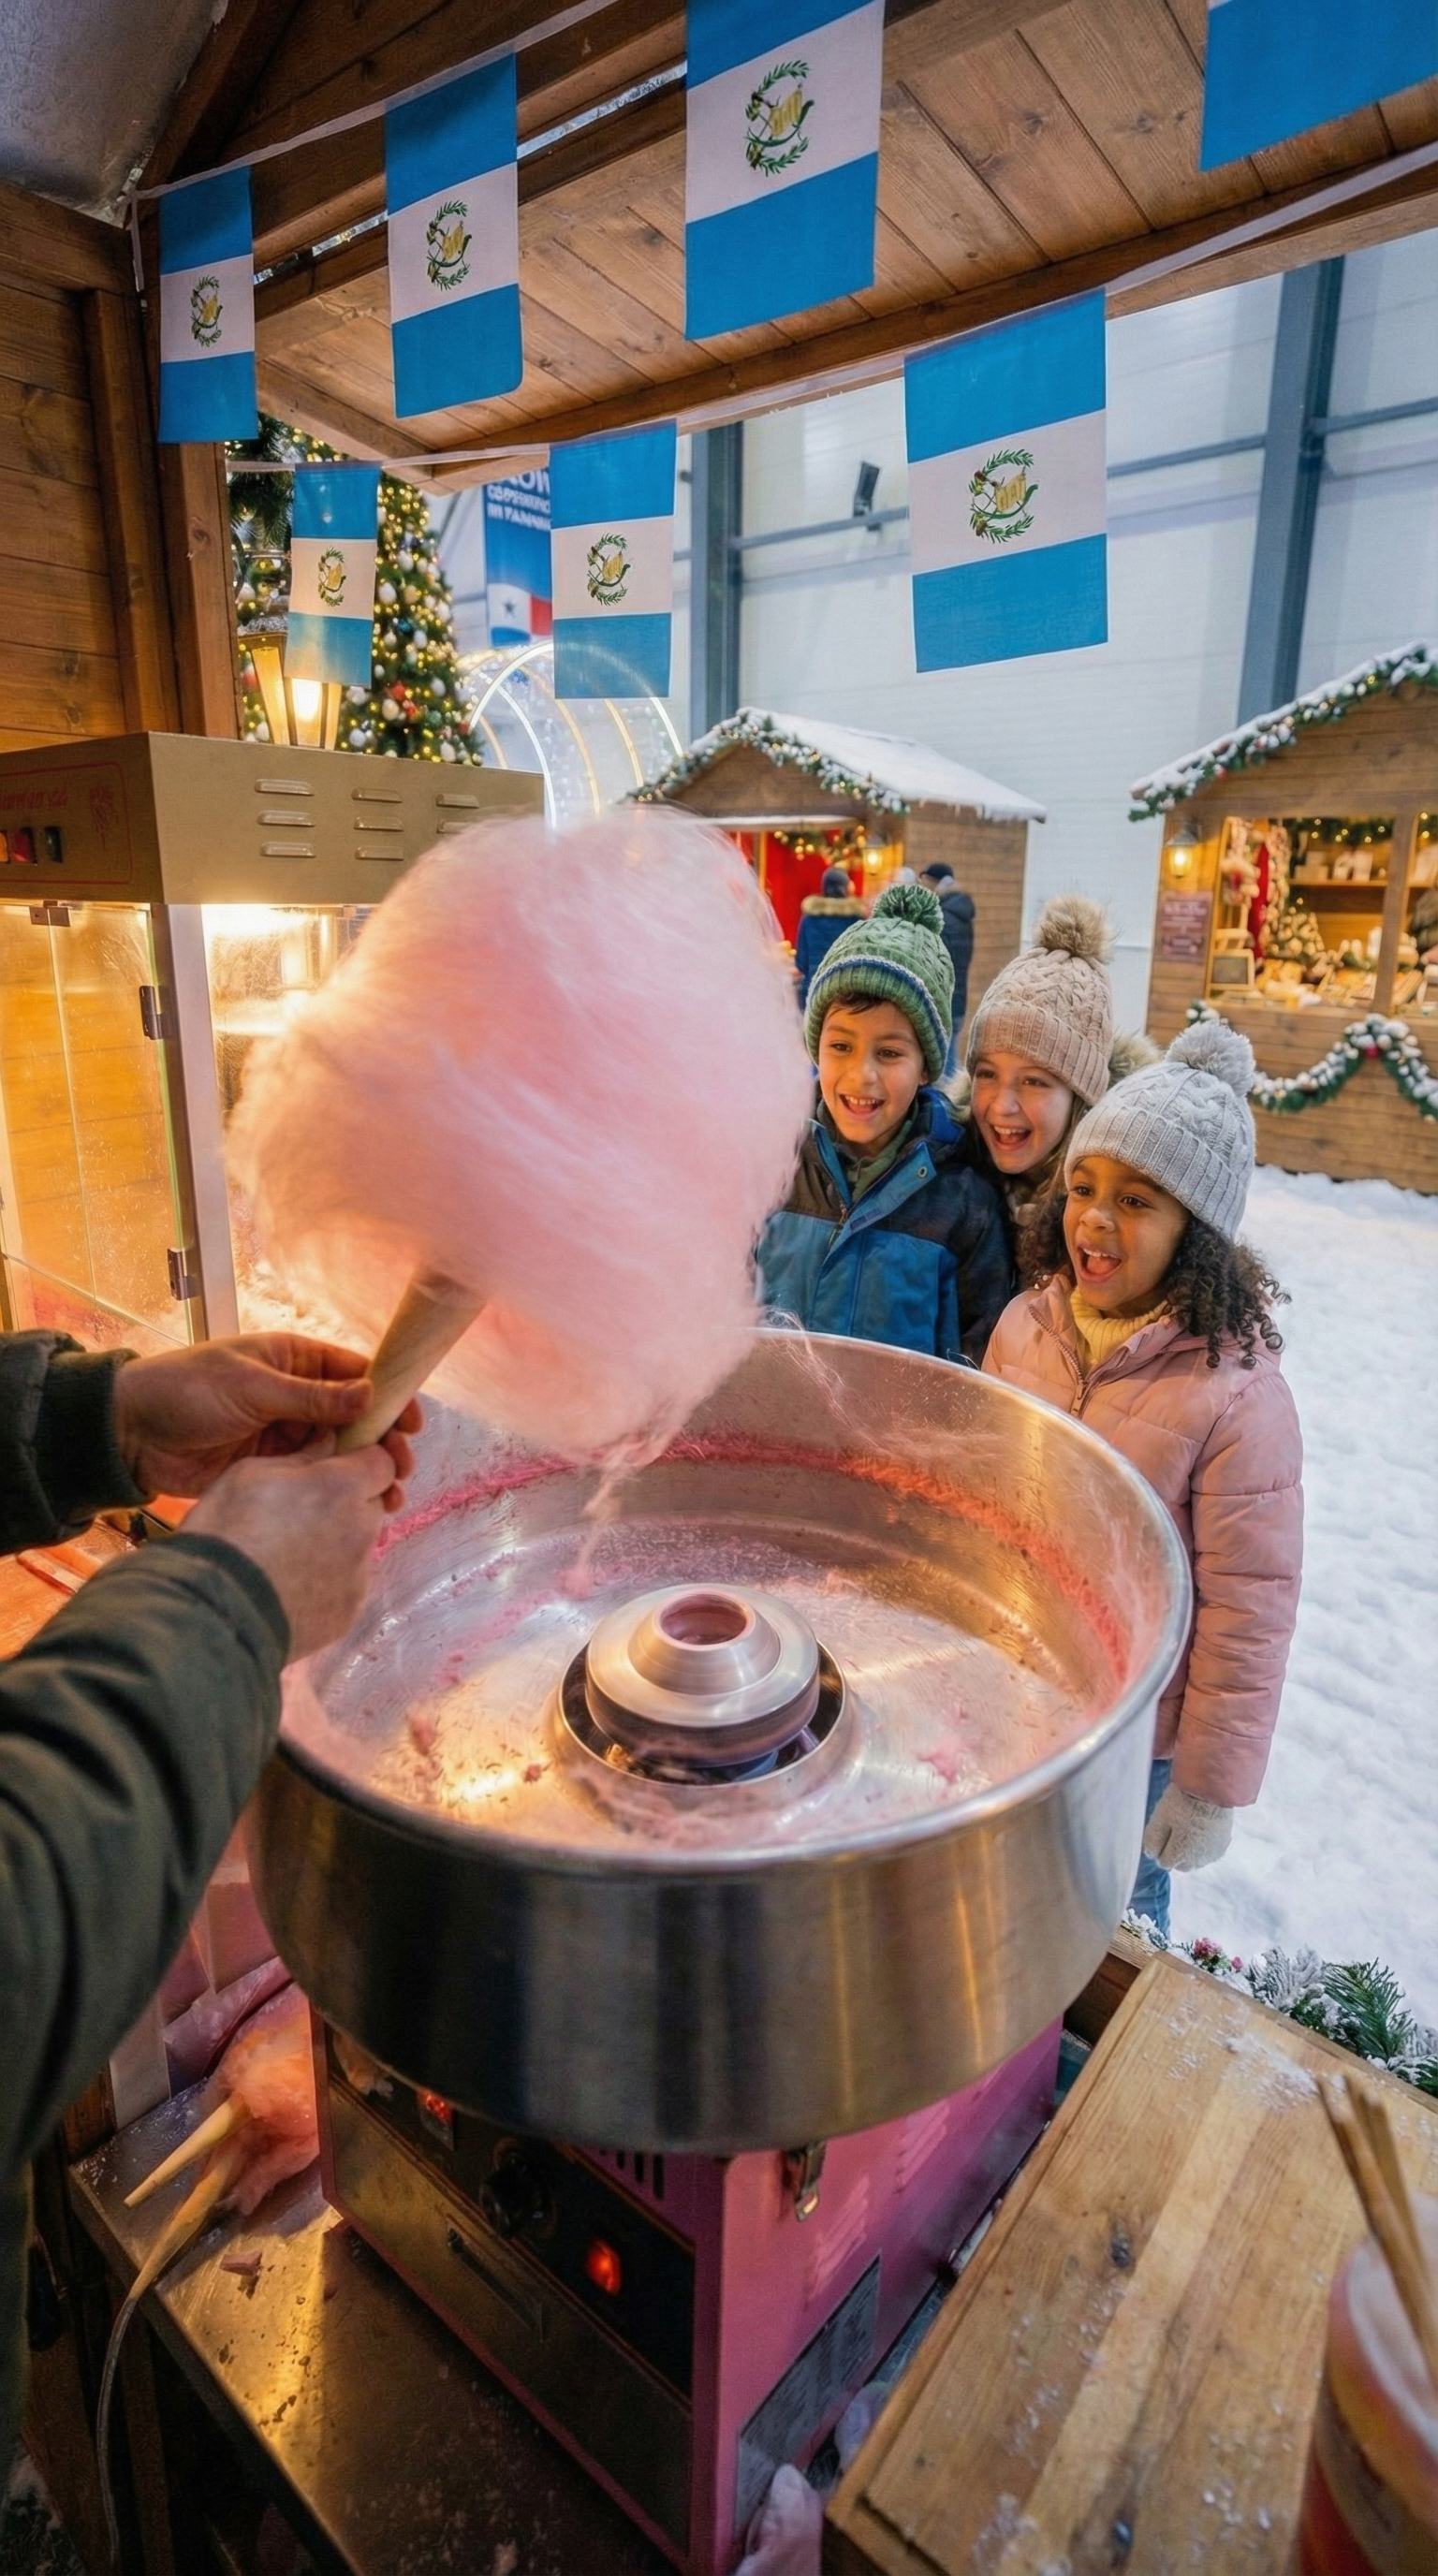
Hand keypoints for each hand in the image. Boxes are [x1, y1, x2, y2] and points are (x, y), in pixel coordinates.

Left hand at [112, 1336, 420, 1497]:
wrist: (130, 1433)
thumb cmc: (186, 1391)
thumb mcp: (251, 1387)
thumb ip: (310, 1397)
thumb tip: (370, 1394)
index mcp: (293, 1359)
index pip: (354, 1373)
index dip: (388, 1395)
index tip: (412, 1422)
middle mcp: (295, 1395)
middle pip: (355, 1416)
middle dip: (383, 1440)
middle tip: (402, 1467)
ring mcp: (284, 1433)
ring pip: (338, 1451)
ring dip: (365, 1469)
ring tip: (389, 1495)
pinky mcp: (271, 1468)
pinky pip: (313, 1476)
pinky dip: (337, 1489)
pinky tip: (359, 1507)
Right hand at [184, 1442, 402, 1661]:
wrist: (215, 1612)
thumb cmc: (226, 1532)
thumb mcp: (249, 1475)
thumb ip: (299, 1459)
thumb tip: (326, 1447)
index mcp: (343, 1488)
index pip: (382, 1462)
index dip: (360, 1462)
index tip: (335, 1468)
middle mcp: (362, 1531)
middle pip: (370, 1507)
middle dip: (347, 1504)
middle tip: (301, 1513)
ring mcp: (358, 1577)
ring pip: (358, 1549)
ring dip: (335, 1545)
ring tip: (287, 1557)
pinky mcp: (348, 1614)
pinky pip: (345, 1587)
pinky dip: (325, 1583)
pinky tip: (288, 1587)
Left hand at [1142, 1784, 1233, 1872]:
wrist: (1212, 1789)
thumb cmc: (1183, 1802)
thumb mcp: (1160, 1818)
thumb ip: (1152, 1840)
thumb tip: (1151, 1854)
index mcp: (1180, 1855)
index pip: (1164, 1863)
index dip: (1160, 1847)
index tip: (1162, 1832)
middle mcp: (1198, 1860)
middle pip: (1181, 1864)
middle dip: (1175, 1852)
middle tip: (1175, 1830)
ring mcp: (1212, 1853)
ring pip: (1196, 1860)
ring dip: (1190, 1850)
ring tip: (1189, 1828)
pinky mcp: (1223, 1845)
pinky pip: (1209, 1852)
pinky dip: (1204, 1845)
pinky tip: (1202, 1829)